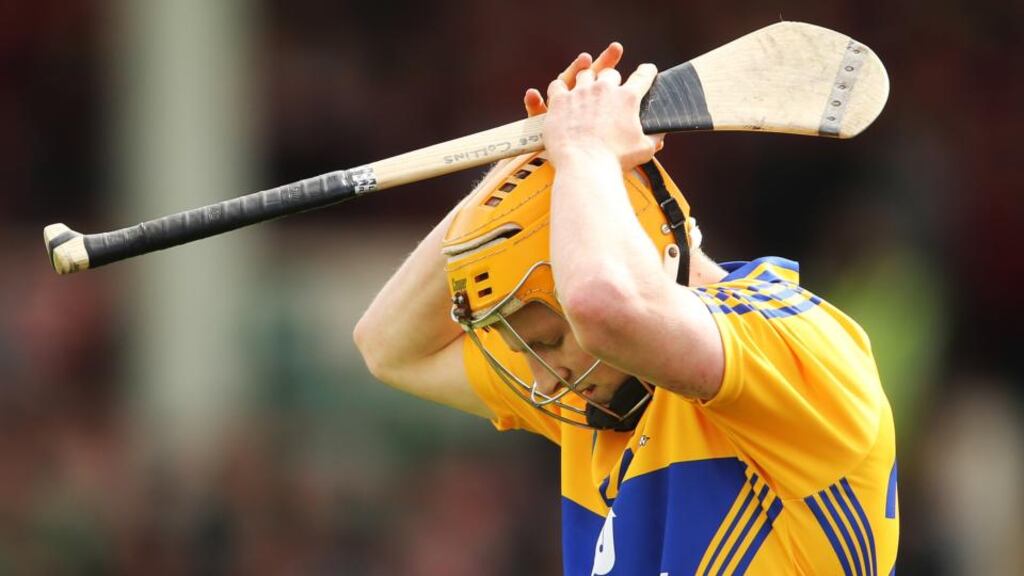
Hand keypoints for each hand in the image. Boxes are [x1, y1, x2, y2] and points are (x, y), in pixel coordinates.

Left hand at [528, 43, 663, 169]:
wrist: (585, 167)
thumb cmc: (616, 160)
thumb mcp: (644, 149)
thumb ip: (655, 137)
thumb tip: (662, 133)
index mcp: (627, 98)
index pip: (643, 76)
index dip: (647, 72)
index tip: (648, 71)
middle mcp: (604, 89)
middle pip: (610, 73)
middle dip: (612, 80)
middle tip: (610, 90)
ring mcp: (580, 93)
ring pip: (584, 75)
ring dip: (587, 81)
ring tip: (585, 92)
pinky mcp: (560, 101)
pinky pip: (558, 85)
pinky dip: (561, 89)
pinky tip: (563, 95)